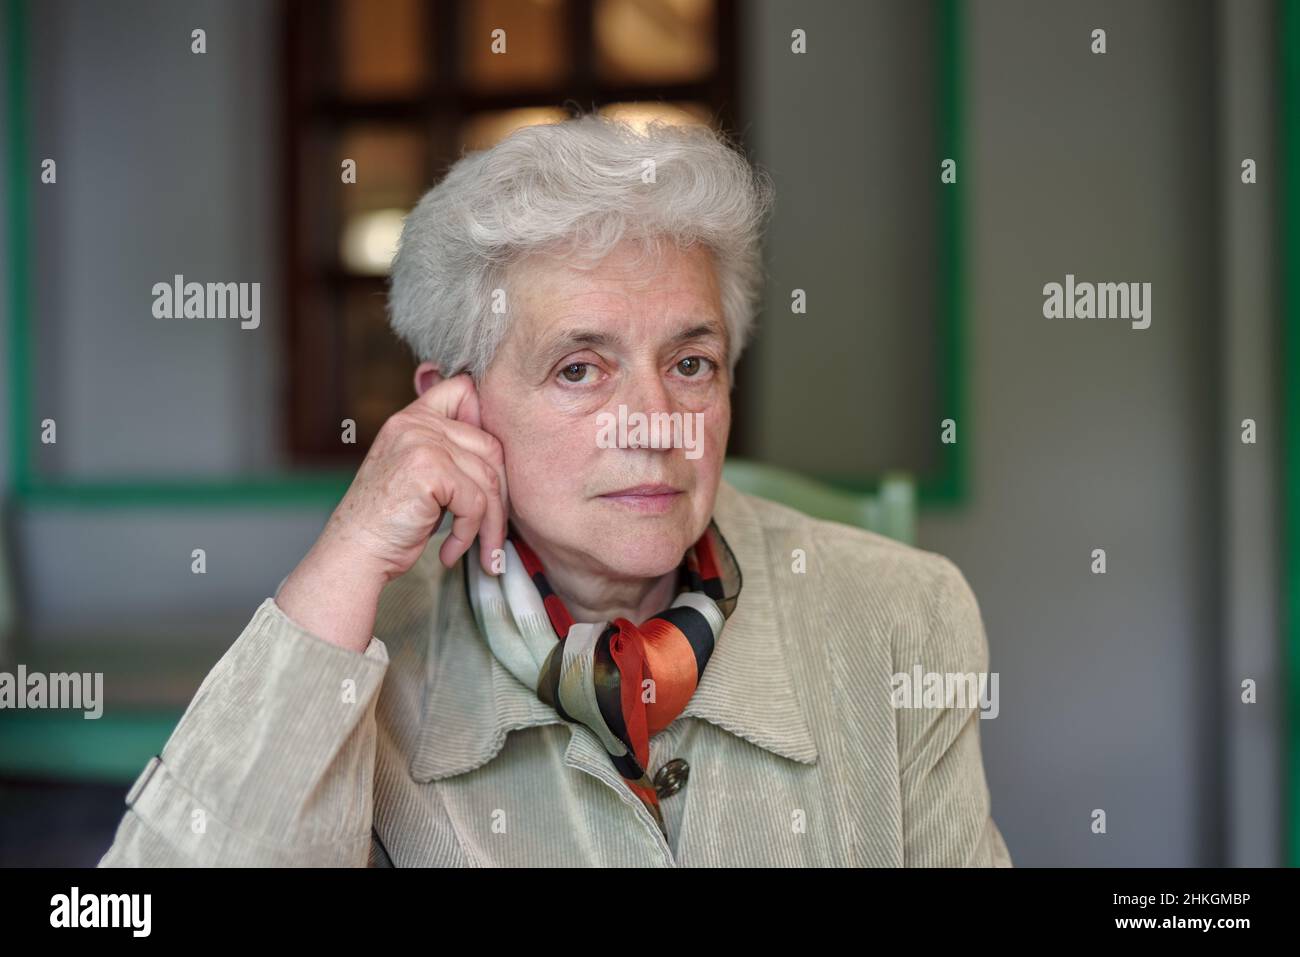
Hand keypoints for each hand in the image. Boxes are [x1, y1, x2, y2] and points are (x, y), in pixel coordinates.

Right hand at [275, 373, 507, 651]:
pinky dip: (470, 534)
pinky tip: (451, 551)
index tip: (488, 464)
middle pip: (490, 446)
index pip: (463, 391)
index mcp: (412, 419)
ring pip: (488, 480)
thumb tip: (499, 453)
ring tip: (482, 549)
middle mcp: (416, 424)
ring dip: (490, 523)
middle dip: (501, 494)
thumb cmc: (388, 522)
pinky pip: (475, 503)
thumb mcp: (417, 474)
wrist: (354, 551)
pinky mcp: (429, 470)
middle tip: (496, 529)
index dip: (486, 420)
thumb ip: (447, 452)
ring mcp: (422, 443)